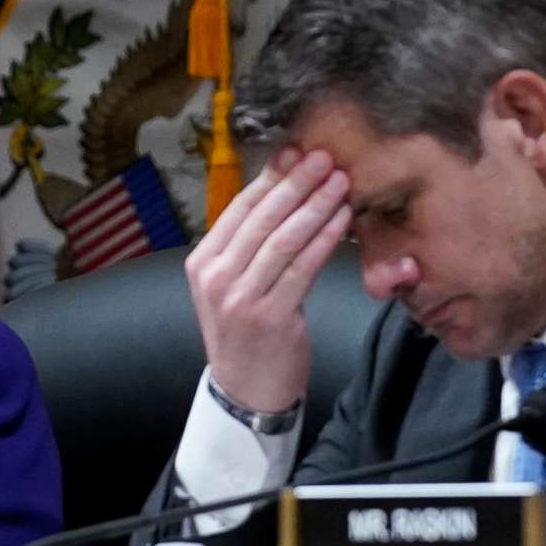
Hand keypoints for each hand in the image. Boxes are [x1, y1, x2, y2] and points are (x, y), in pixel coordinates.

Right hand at [182, 146, 351, 414]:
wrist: (246, 392)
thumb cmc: (247, 335)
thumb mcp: (234, 287)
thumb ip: (250, 249)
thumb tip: (284, 196)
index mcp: (202, 263)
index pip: (238, 210)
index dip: (271, 178)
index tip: (297, 152)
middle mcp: (215, 278)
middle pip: (261, 219)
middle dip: (296, 183)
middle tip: (325, 158)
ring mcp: (239, 298)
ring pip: (282, 239)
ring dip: (315, 206)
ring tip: (340, 182)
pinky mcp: (269, 317)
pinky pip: (302, 268)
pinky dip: (325, 239)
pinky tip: (343, 220)